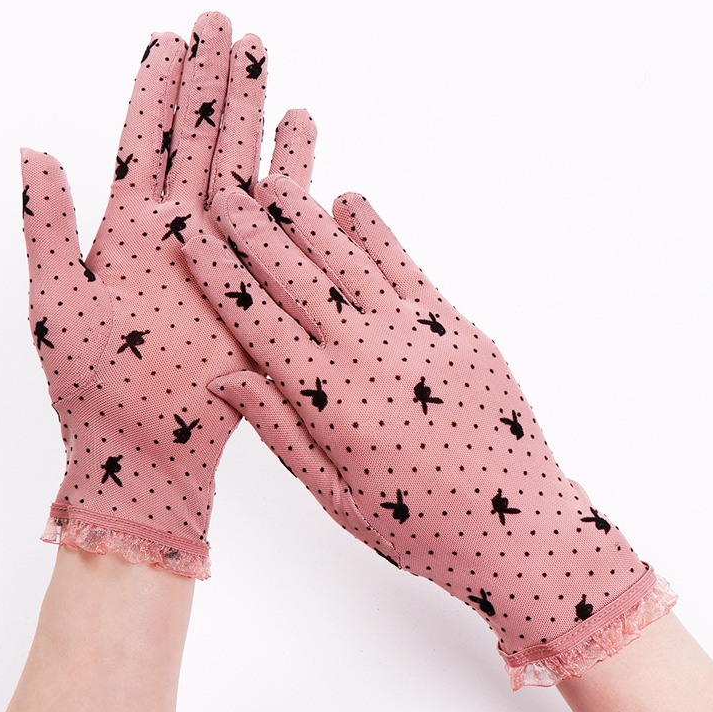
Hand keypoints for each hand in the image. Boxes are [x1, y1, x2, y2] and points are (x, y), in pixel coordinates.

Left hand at [21, 12, 315, 577]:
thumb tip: (35, 152)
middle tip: (223, 24)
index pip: (141, 141)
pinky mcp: (254, 282)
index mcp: (126, 232)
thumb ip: (49, 227)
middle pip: (194, 141)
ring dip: (249, 113)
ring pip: (236, 168)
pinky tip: (300, 132)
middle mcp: (177, 232)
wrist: (146, 448)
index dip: (154, 89)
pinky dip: (289, 175)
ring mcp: (219, 254)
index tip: (169, 38)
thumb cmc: (92, 386)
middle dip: (209, 82)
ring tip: (261, 57)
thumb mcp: (55, 302)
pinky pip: (276, 222)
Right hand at [181, 175, 675, 683]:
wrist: (519, 529)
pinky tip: (350, 201)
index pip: (257, 319)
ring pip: (347, 261)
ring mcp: (417, 333)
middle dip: (254, 231)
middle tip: (224, 191)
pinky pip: (406, 266)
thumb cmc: (420, 525)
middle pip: (297, 278)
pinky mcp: (457, 327)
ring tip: (274, 182)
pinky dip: (375, 231)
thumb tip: (224, 377)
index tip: (193, 235)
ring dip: (306, 218)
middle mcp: (368, 352)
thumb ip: (281, 428)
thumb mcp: (335, 494)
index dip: (220, 274)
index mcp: (329, 398)